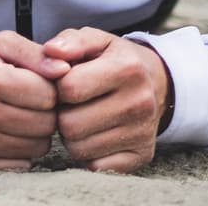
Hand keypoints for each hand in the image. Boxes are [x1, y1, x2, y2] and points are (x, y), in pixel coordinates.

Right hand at [0, 31, 66, 171]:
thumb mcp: (1, 45)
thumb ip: (36, 53)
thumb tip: (65, 70)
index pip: (47, 94)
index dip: (48, 88)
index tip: (36, 83)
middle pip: (46, 124)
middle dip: (45, 112)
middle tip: (28, 102)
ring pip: (38, 147)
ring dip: (35, 133)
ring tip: (18, 116)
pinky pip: (22, 165)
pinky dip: (21, 151)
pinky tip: (7, 134)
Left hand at [43, 27, 168, 171]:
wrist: (157, 82)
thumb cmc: (114, 59)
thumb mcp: (95, 40)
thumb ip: (70, 41)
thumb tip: (50, 51)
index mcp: (127, 68)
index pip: (69, 88)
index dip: (56, 86)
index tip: (63, 82)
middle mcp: (140, 102)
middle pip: (70, 124)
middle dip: (61, 114)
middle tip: (70, 104)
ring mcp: (143, 133)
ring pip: (79, 149)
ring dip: (72, 136)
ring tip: (82, 117)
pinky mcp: (143, 155)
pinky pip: (95, 167)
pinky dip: (88, 154)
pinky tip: (94, 134)